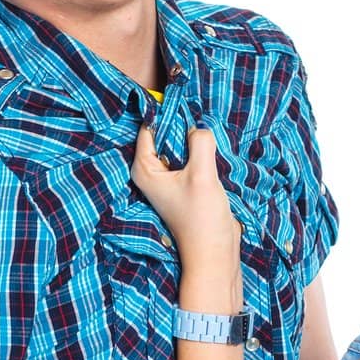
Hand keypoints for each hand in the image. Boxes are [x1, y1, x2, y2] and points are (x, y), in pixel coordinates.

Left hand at [131, 123, 241, 264]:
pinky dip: (201, 155)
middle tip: (203, 123)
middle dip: (183, 128)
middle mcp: (152, 173)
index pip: (149, 127)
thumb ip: (200, 142)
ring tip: (209, 139)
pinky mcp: (186, 185)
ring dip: (195, 142)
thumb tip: (200, 127)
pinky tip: (214, 153)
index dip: (167, 115)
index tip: (187, 107)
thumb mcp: (202, 174)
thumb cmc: (202, 219)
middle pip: (165, 135)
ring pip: (180, 147)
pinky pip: (191, 159)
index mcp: (144, 169)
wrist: (214, 252)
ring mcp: (169, 179)